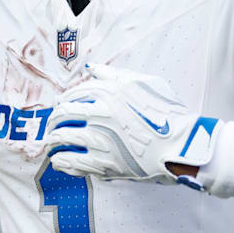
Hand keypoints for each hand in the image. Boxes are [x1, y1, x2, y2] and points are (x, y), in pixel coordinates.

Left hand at [44, 64, 221, 186]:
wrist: (183, 146)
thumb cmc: (168, 113)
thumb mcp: (145, 83)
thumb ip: (115, 74)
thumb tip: (92, 68)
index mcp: (109, 92)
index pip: (74, 93)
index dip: (64, 99)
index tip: (60, 104)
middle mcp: (101, 114)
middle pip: (63, 114)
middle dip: (53, 119)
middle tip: (51, 124)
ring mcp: (102, 140)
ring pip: (64, 138)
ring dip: (52, 140)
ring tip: (50, 143)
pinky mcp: (106, 164)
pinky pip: (75, 162)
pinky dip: (63, 162)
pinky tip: (59, 161)